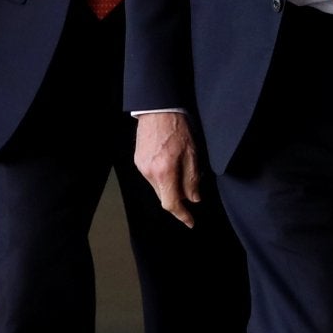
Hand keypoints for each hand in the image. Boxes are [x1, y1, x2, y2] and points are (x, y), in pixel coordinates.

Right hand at [135, 111, 200, 226]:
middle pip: (164, 197)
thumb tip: (193, 198)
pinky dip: (162, 177)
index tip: (190, 222)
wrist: (158, 110)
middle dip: (178, 199)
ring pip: (158, 187)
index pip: (172, 203)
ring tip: (181, 170)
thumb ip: (192, 179)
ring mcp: (142, 167)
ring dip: (170, 186)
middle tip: (191, 191)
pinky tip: (170, 165)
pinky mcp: (138, 161)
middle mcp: (150, 173)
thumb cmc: (176, 128)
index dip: (182, 215)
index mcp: (164, 172)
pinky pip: (152, 177)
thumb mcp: (192, 154)